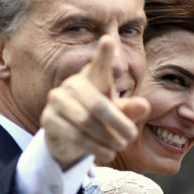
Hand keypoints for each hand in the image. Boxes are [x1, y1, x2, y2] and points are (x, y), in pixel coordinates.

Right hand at [40, 36, 149, 169]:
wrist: (70, 138)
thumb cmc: (99, 119)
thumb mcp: (118, 114)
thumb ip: (129, 109)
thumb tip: (144, 106)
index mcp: (91, 78)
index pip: (98, 65)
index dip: (104, 54)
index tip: (108, 40)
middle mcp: (72, 85)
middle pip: (98, 104)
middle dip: (117, 122)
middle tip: (131, 136)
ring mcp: (57, 101)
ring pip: (85, 122)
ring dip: (107, 137)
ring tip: (120, 146)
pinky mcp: (49, 120)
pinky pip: (73, 135)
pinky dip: (94, 147)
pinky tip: (107, 154)